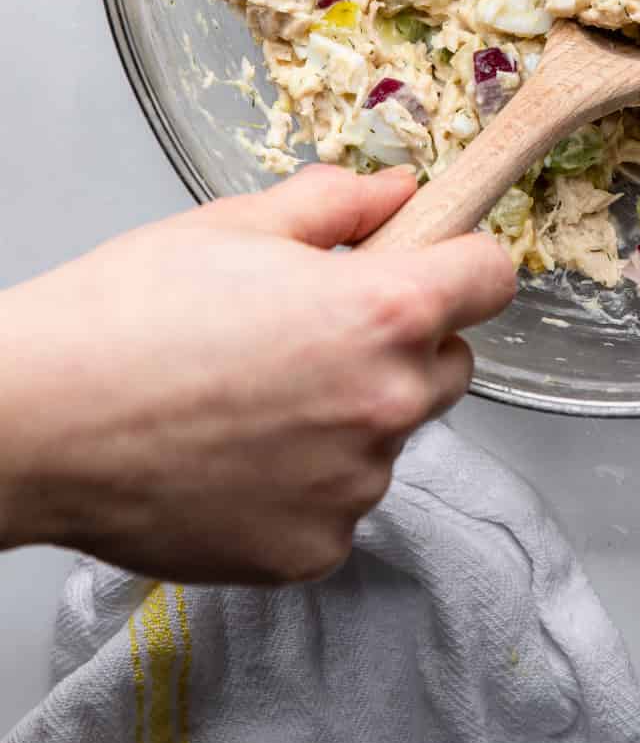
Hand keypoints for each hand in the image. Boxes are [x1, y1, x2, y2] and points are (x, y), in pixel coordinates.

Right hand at [0, 166, 513, 582]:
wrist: (37, 422)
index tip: (433, 265)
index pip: (491, 279)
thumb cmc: (125, 314)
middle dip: (402, 345)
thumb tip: (399, 192)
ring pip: (387, 438)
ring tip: (249, 401)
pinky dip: (303, 485)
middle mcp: (388, 404)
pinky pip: (338, 504)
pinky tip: (232, 458)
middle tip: (313, 336)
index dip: (460, 263)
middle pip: (449, 366)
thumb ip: (339, 203)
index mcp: (385, 312)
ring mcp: (354, 487)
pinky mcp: (313, 551)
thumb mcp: (235, 224)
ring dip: (347, 419)